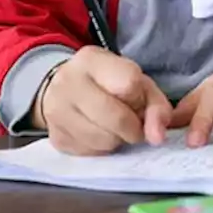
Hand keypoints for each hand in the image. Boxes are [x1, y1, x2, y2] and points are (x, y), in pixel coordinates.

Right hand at [37, 47, 172, 155]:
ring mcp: (56, 110)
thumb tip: (157, 137)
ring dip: (117, 140)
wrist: (65, 91)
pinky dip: (101, 149)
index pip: (128, 84)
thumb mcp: (139, 84)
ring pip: (103, 140)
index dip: (139, 100)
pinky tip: (99, 135)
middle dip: (133, 128)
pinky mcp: (55, 137)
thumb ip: (157, 107)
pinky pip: (90, 153)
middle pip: (116, 117)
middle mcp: (68, 81)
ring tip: (114, 128)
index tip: (136, 102)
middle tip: (132, 125)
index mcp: (92, 59)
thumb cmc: (109, 85)